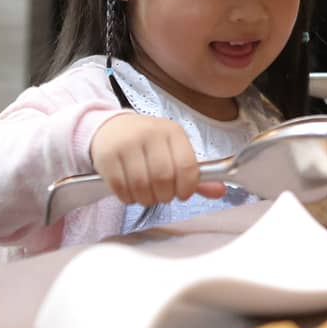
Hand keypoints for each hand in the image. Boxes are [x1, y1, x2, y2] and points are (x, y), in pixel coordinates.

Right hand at [89, 114, 225, 206]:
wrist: (111, 128)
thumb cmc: (147, 144)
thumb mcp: (173, 151)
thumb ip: (195, 174)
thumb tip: (219, 191)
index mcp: (173, 132)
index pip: (187, 166)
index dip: (187, 188)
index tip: (182, 194)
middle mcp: (151, 133)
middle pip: (164, 178)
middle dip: (164, 195)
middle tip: (161, 195)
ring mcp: (127, 143)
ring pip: (141, 185)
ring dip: (146, 199)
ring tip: (146, 194)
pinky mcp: (107, 155)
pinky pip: (120, 187)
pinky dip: (127, 197)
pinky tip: (130, 192)